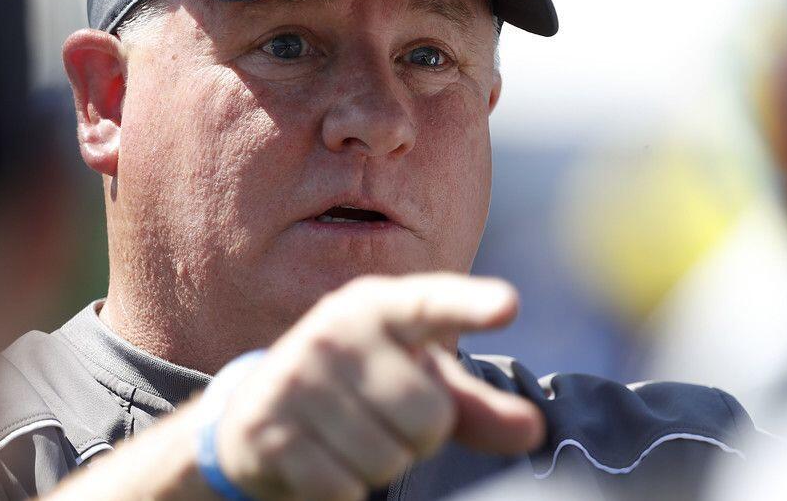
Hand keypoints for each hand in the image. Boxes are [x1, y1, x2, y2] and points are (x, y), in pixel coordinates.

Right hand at [214, 274, 544, 500]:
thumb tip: (533, 430)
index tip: (508, 305)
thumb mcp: (416, 381)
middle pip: (428, 416)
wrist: (253, 411)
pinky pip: (344, 488)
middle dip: (418, 436)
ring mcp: (296, 378)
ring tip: (346, 436)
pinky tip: (318, 458)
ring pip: (387, 459)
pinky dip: (342, 489)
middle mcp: (335, 331)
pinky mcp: (268, 430)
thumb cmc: (359, 388)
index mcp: (378, 306)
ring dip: (378, 464)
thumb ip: (475, 406)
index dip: (471, 305)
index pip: (431, 305)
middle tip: (381, 417)